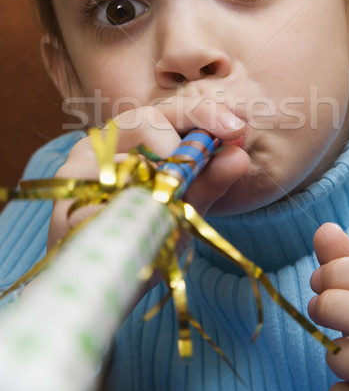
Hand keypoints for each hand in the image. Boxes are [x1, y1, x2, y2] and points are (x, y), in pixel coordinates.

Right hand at [48, 97, 248, 249]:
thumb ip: (209, 182)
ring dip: (159, 192)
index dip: (203, 113)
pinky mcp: (65, 208)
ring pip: (130, 163)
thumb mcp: (184, 206)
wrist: (105, 282)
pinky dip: (135, 223)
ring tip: (161, 219)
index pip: (165, 108)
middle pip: (145, 120)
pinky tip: (137, 237)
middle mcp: (97, 144)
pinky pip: (113, 207)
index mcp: (126, 137)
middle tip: (198, 181)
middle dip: (183, 149)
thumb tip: (240, 157)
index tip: (237, 128)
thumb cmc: (145, 235)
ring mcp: (76, 173)